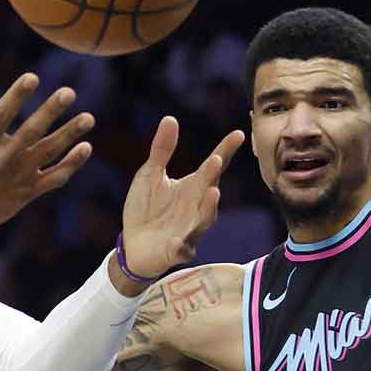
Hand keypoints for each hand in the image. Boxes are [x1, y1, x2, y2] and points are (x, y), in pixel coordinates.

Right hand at [0, 74, 93, 249]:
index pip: (2, 115)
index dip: (17, 96)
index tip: (32, 77)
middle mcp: (3, 158)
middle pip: (32, 131)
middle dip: (51, 111)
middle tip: (69, 92)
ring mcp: (18, 176)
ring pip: (49, 153)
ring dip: (70, 135)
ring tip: (89, 118)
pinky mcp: (28, 192)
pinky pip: (55, 178)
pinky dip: (72, 165)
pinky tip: (86, 147)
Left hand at [117, 118, 244, 281]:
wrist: (132, 244)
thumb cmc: (146, 208)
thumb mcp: (150, 175)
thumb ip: (161, 150)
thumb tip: (170, 118)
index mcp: (193, 187)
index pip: (213, 166)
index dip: (226, 150)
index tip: (238, 134)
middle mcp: (197, 207)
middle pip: (209, 190)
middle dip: (213, 176)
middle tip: (216, 159)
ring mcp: (190, 230)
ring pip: (204, 219)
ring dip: (208, 207)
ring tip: (212, 192)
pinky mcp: (176, 251)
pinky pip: (182, 249)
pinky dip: (181, 246)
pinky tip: (177, 241)